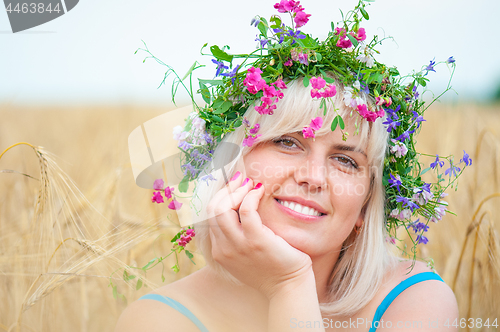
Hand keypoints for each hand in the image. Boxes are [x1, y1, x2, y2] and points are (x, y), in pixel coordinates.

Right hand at [207, 173, 312, 298]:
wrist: (288, 289)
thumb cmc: (273, 269)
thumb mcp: (246, 256)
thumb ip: (237, 238)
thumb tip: (238, 209)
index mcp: (220, 251)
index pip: (209, 217)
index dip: (220, 197)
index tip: (233, 186)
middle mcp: (224, 249)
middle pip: (212, 209)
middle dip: (225, 189)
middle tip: (240, 179)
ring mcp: (238, 245)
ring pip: (222, 208)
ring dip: (236, 190)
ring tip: (249, 183)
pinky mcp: (256, 241)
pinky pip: (246, 209)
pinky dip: (250, 196)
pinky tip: (259, 191)